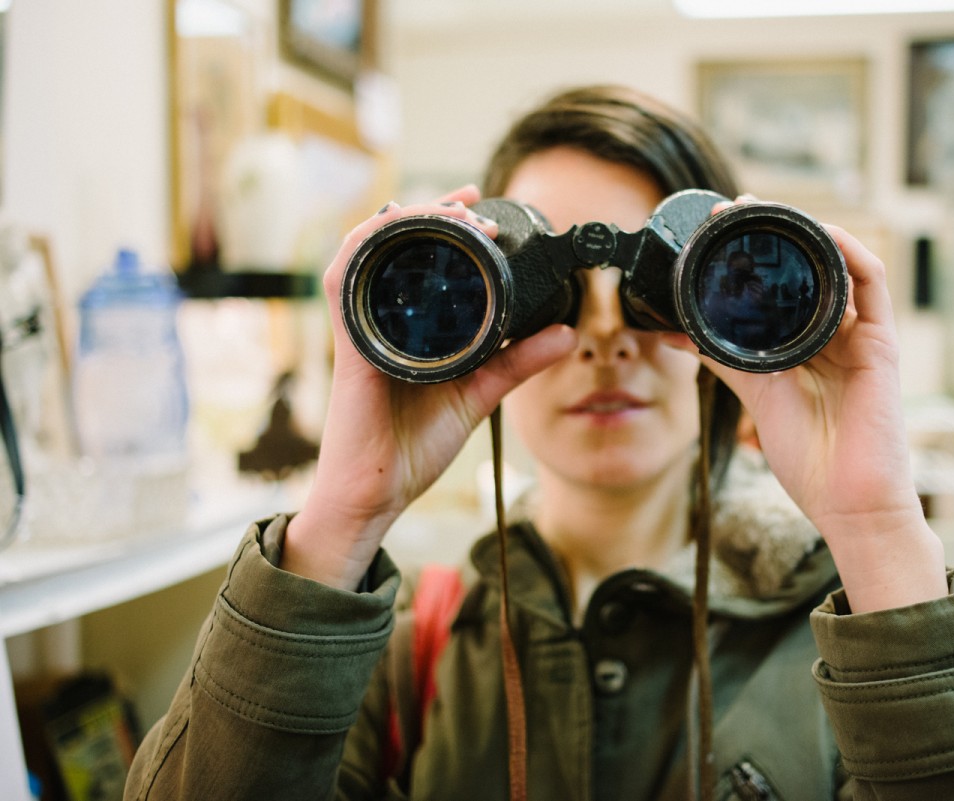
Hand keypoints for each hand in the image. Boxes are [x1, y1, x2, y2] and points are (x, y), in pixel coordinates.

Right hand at [283, 186, 576, 588]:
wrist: (377, 491)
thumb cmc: (413, 446)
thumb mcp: (479, 394)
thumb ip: (517, 362)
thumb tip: (565, 333)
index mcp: (411, 326)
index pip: (420, 259)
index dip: (445, 226)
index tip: (482, 211)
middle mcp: (381, 318)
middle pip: (392, 243)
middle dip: (430, 212)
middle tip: (470, 203)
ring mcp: (361, 328)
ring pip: (367, 250)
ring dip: (403, 222)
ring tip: (445, 212)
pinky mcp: (349, 344)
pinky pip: (343, 283)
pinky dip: (362, 250)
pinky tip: (389, 230)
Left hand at [679, 215, 946, 611]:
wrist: (847, 503)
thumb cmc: (811, 460)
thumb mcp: (757, 396)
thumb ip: (727, 360)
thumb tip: (684, 333)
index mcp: (809, 346)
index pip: (784, 285)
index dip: (755, 253)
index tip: (718, 229)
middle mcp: (838, 334)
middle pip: (810, 267)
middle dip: (776, 232)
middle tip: (736, 208)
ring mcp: (862, 336)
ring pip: (840, 265)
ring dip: (805, 232)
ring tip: (767, 211)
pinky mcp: (881, 344)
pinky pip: (873, 283)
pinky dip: (849, 252)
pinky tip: (820, 232)